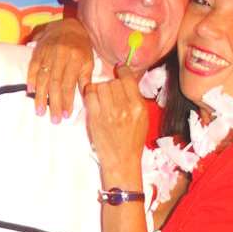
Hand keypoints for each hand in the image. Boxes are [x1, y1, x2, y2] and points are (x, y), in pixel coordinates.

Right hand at [26, 17, 93, 121]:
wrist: (71, 25)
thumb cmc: (82, 47)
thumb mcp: (89, 61)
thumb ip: (85, 79)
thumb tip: (85, 97)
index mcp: (75, 59)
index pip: (69, 84)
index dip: (67, 101)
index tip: (66, 115)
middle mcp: (61, 56)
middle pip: (55, 84)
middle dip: (54, 103)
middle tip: (54, 119)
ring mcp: (48, 52)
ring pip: (43, 77)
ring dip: (40, 96)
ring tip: (40, 111)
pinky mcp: (38, 50)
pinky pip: (33, 66)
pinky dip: (30, 79)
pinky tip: (30, 91)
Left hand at [84, 65, 148, 190]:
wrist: (122, 161)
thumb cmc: (132, 141)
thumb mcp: (142, 118)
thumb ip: (135, 98)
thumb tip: (127, 78)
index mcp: (138, 106)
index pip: (128, 78)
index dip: (122, 71)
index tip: (119, 70)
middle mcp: (124, 108)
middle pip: (113, 82)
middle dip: (111, 85)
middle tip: (110, 94)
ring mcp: (108, 113)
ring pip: (101, 86)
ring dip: (100, 89)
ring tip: (103, 99)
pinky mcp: (95, 118)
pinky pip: (90, 94)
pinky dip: (90, 94)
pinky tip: (94, 101)